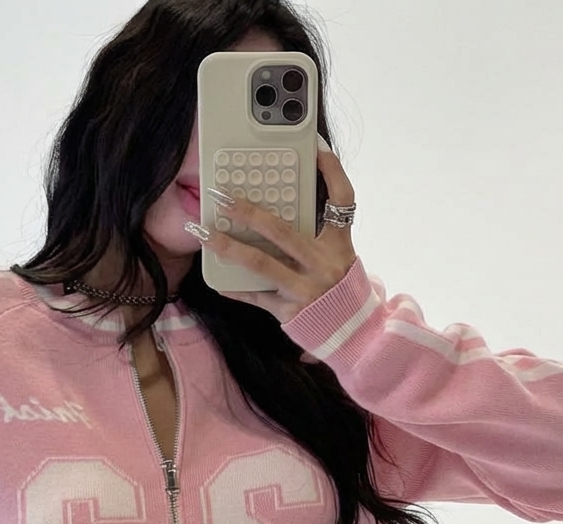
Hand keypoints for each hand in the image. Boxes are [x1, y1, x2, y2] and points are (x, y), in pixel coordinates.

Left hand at [192, 138, 357, 324]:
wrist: (356, 334)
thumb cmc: (343, 291)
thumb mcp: (342, 258)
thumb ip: (321, 234)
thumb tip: (290, 206)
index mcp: (340, 245)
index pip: (342, 200)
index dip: (331, 171)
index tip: (316, 148)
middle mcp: (323, 264)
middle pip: (282, 231)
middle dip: (248, 212)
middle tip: (222, 197)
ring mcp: (305, 289)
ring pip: (261, 264)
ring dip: (229, 247)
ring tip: (206, 233)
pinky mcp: (290, 311)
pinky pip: (256, 296)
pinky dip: (235, 286)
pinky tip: (217, 277)